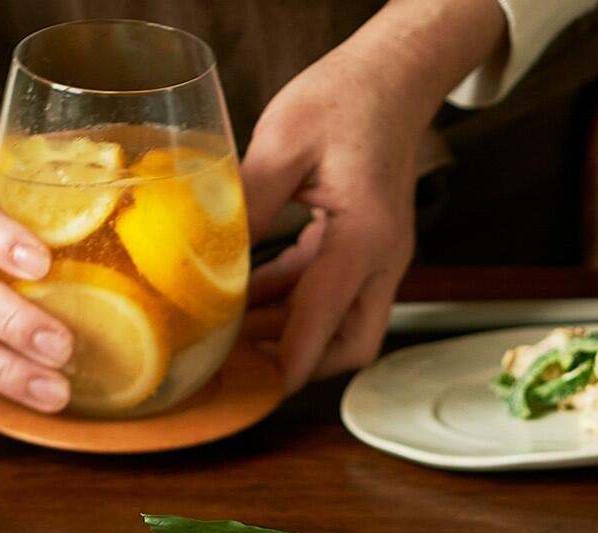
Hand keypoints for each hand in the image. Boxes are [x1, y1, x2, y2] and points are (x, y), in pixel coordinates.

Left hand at [238, 60, 423, 391]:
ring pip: (344, 320)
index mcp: (366, 236)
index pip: (327, 313)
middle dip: (306, 364)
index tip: (261, 387)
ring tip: (233, 337)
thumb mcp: (285, 141)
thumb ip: (249, 199)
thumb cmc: (347, 100)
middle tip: (246, 369)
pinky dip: (295, 302)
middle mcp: (383, 256)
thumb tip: (206, 246)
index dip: (294, 356)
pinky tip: (249, 297)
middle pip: (354, 340)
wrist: (392, 80)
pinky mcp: (366, 243)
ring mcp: (380, 254)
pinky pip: (333, 290)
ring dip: (294, 333)